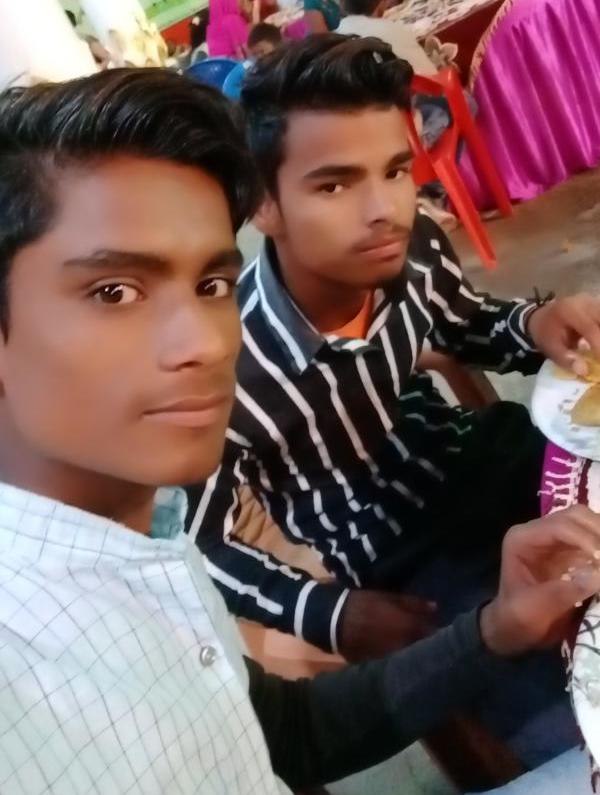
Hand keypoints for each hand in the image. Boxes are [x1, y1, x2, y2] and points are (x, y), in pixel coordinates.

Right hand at [338, 590, 436, 661]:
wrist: (334, 619)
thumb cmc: (364, 604)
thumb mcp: (389, 597)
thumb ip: (414, 604)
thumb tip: (436, 608)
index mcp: (409, 628)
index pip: (434, 634)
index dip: (439, 632)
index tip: (441, 630)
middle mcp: (404, 647)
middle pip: (425, 650)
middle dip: (430, 646)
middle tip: (431, 641)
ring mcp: (392, 660)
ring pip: (411, 660)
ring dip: (415, 656)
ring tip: (416, 651)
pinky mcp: (379, 667)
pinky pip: (396, 667)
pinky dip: (400, 663)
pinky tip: (400, 659)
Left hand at [480, 505, 599, 655]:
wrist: (514, 630)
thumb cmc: (517, 618)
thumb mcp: (534, 609)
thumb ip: (564, 591)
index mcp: (522, 539)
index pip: (559, 527)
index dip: (586, 538)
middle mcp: (538, 532)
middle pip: (576, 517)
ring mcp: (556, 541)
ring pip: (588, 524)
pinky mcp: (571, 553)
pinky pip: (594, 540)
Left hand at [528, 294, 599, 375]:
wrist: (540, 318)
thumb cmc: (545, 334)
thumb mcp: (550, 348)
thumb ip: (566, 359)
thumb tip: (584, 370)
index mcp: (569, 311)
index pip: (590, 328)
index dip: (599, 344)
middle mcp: (583, 302)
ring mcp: (592, 300)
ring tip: (598, 351)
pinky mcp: (597, 303)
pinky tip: (597, 342)